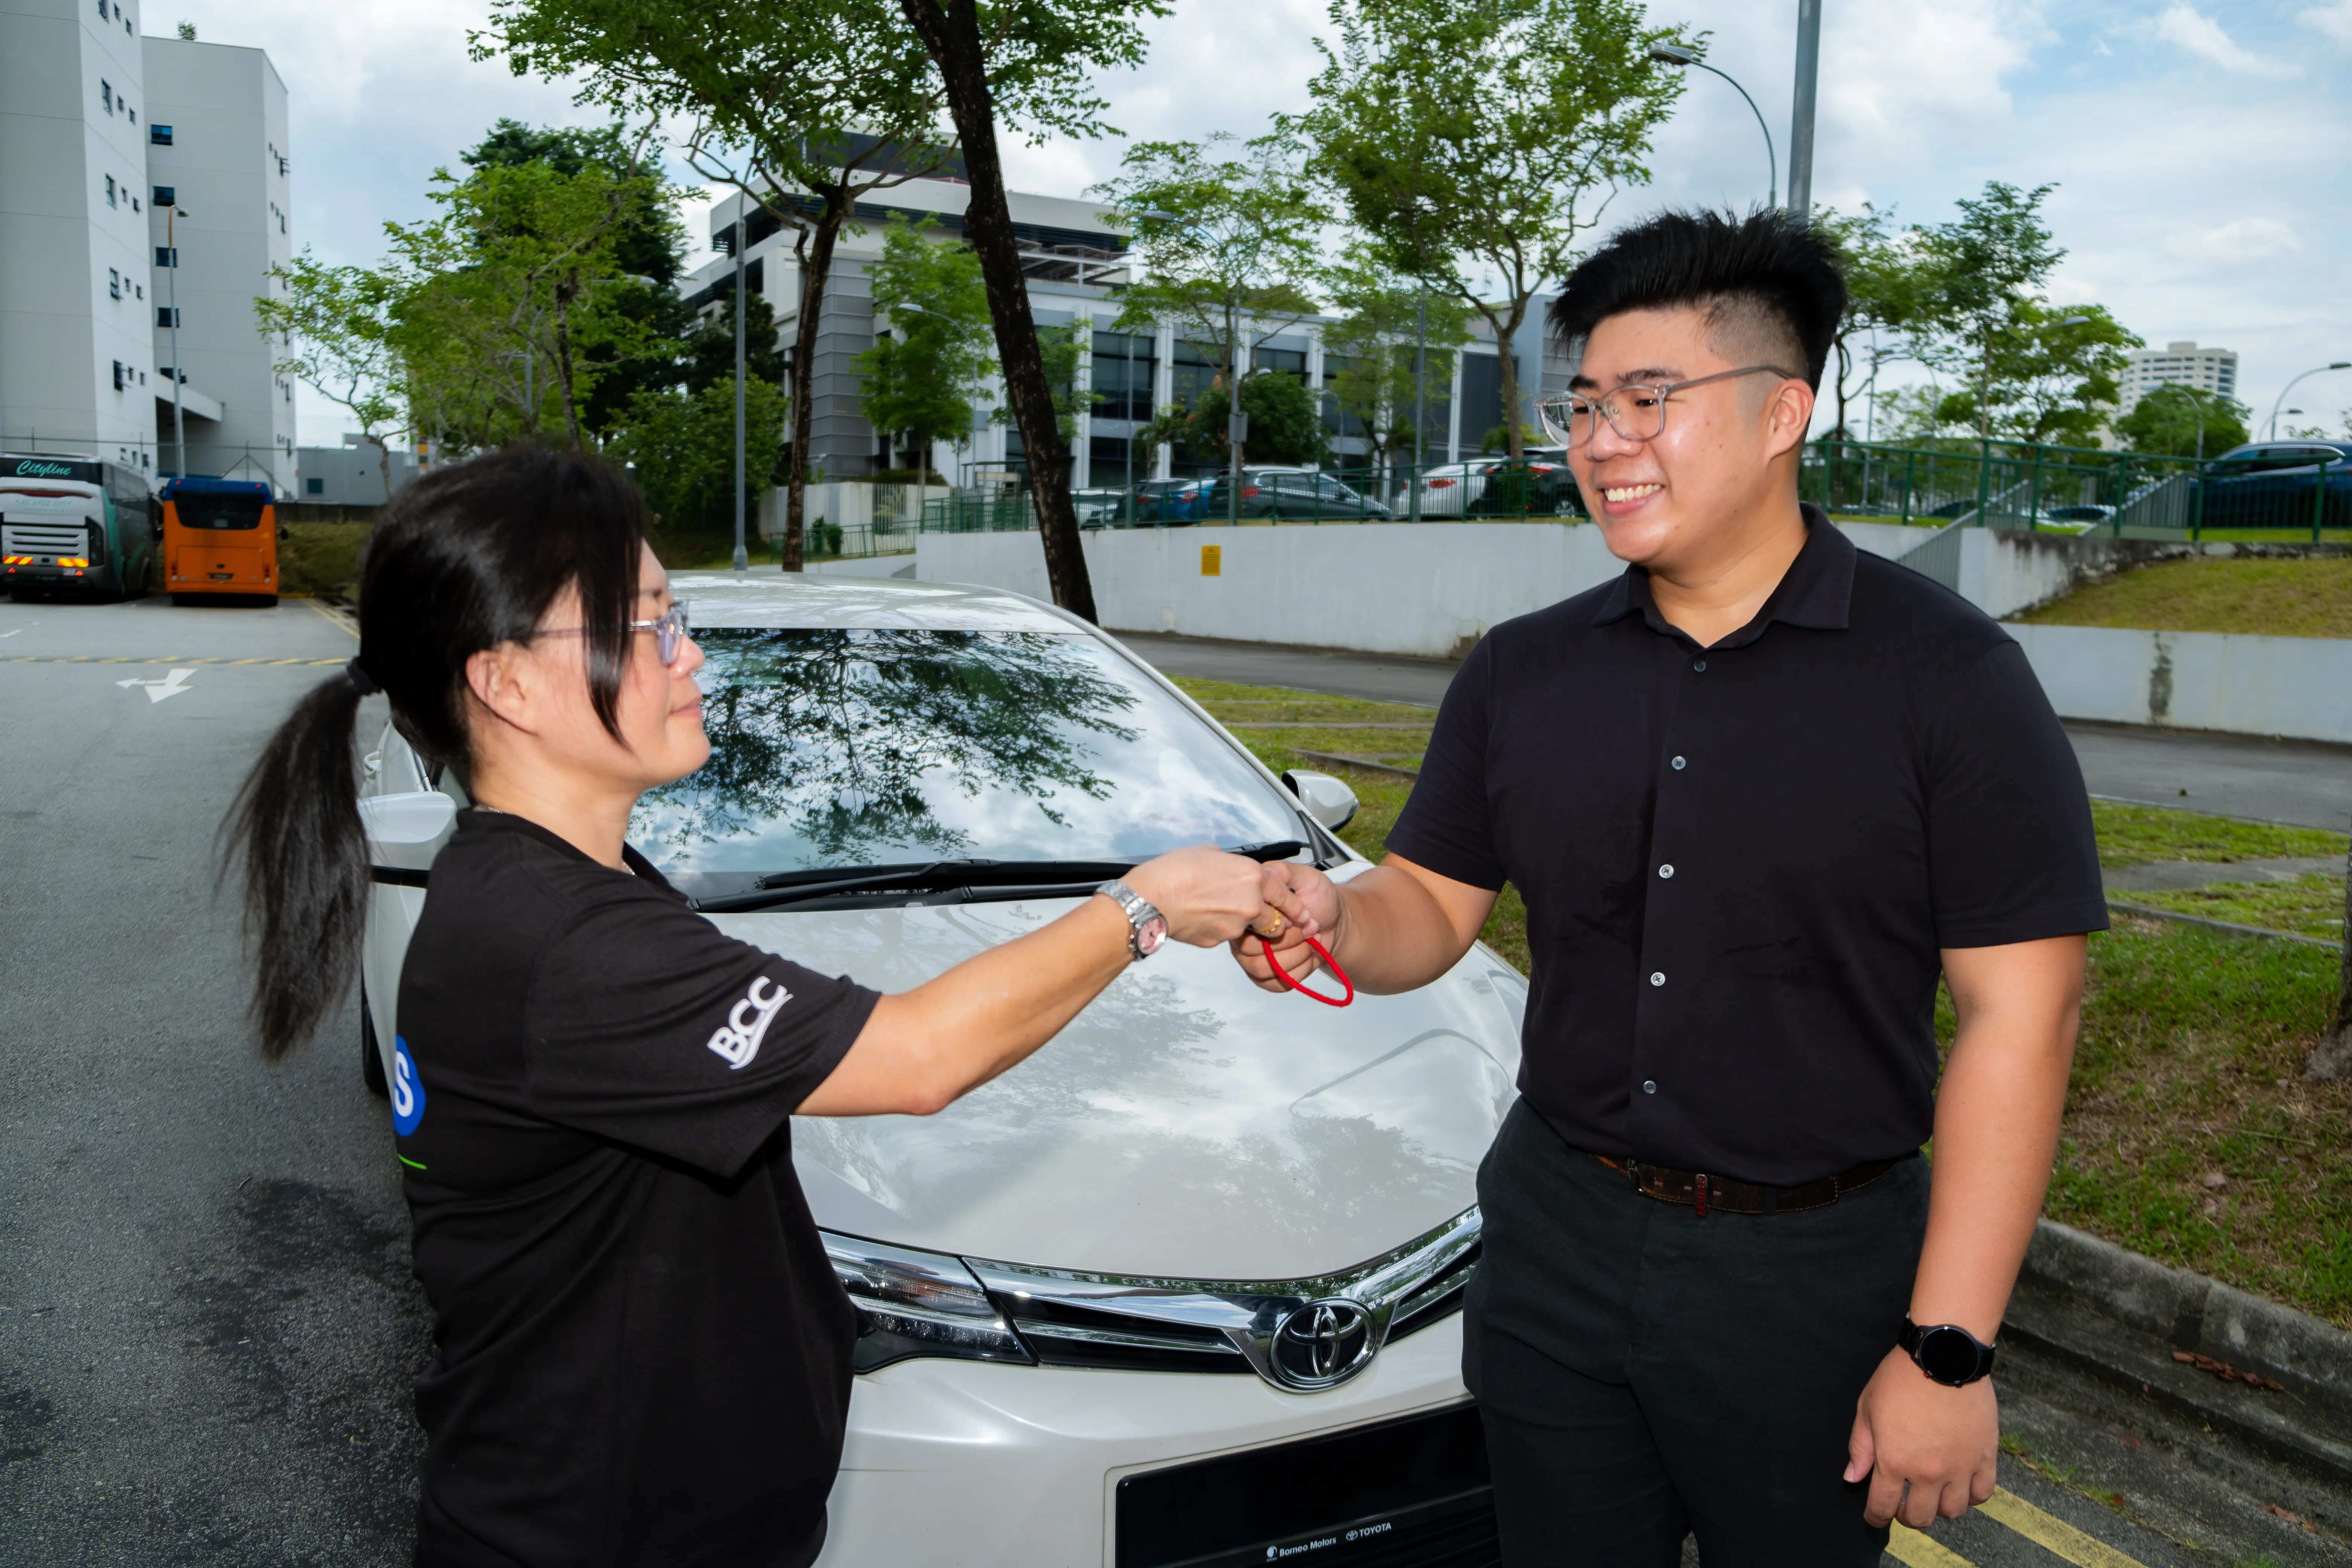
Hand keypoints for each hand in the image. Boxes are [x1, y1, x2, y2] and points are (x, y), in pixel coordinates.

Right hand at [1124, 846, 1307, 948]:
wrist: (1152, 897)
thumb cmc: (1177, 870)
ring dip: (1244, 925)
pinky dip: (1219, 930)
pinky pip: (1226, 936)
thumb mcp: (1210, 854)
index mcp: (1253, 877)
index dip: (1297, 907)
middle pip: (1275, 921)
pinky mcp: (1218, 942)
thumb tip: (1232, 868)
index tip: (1305, 916)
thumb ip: (1231, 864)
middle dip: (1275, 922)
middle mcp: (1251, 904)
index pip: (1285, 896)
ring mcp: (1235, 926)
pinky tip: (1201, 918)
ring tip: (1218, 912)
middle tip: (1270, 921)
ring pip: (1250, 930)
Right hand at [1231, 861, 1340, 992]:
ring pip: (1264, 969)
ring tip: (1312, 941)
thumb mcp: (1306, 877)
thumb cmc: (1318, 899)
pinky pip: (1277, 983)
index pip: (1248, 926)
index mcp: (1248, 913)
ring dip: (1297, 956)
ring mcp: (1253, 960)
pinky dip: (1300, 970)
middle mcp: (1244, 937)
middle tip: (1311, 928)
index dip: (1281, 924)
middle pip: (1253, 951)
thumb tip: (1265, 872)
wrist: (1335, 922)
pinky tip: (1310, 955)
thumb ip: (1284, 872)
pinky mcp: (1268, 979)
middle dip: (1291, 940)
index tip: (1303, 915)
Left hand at [1845, 1347, 1998, 1528]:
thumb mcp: (1867, 1408)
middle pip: (1920, 1517)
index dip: (1876, 1517)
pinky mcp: (1985, 1457)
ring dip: (1939, 1508)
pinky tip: (1960, 1484)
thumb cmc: (1899, 1378)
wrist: (1942, 1355)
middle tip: (1903, 1504)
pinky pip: (1982, 1494)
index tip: (1874, 1516)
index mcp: (1893, 1461)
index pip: (1882, 1507)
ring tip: (1932, 1493)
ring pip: (1952, 1511)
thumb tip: (1852, 1477)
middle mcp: (1927, 1471)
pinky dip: (1971, 1496)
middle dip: (1907, 1516)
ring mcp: (1959, 1467)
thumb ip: (1860, 1447)